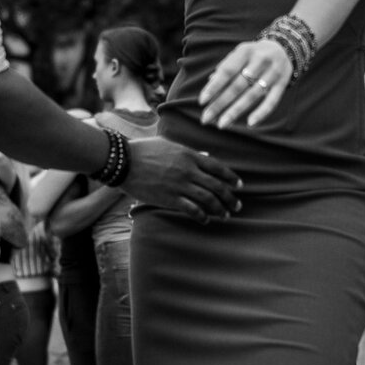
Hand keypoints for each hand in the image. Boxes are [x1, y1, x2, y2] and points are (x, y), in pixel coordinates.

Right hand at [118, 136, 242, 221]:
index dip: (231, 178)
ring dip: (220, 209)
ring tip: (226, 215)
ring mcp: (180, 186)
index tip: (239, 186)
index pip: (218, 167)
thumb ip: (189, 151)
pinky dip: (202, 216)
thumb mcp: (169, 144)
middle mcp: (189, 171)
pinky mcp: (170, 199)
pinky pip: (192, 210)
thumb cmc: (144, 150)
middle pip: (217, 186)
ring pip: (208, 200)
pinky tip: (206, 220)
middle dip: (230, 198)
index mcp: (190, 155)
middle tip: (237, 205)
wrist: (124, 162)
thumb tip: (205, 156)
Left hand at [200, 37, 292, 128]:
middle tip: (206, 118)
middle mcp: (260, 60)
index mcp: (245, 51)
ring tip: (222, 124)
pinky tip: (250, 124)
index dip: (214, 86)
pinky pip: (272, 101)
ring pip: (252, 95)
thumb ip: (225, 68)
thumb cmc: (252, 55)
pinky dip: (261, 112)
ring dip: (235, 111)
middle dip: (220, 103)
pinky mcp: (283, 83)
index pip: (227, 71)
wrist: (283, 48)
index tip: (202, 101)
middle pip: (237, 86)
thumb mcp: (239, 55)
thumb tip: (210, 86)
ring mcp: (273, 72)